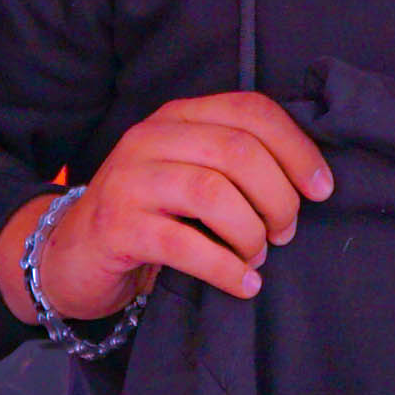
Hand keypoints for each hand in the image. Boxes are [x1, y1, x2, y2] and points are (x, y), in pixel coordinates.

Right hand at [0, 93, 334, 324]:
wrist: (71, 255)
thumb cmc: (151, 217)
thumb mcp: (191, 175)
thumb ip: (236, 164)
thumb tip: (311, 180)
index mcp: (177, 117)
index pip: (250, 110)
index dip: (296, 149)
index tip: (322, 189)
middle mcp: (149, 139)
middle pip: (237, 151)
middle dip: (278, 197)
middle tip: (286, 232)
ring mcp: (129, 181)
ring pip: (212, 192)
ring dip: (251, 232)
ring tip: (258, 257)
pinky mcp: (116, 228)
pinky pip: (184, 244)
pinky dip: (225, 268)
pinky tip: (244, 284)